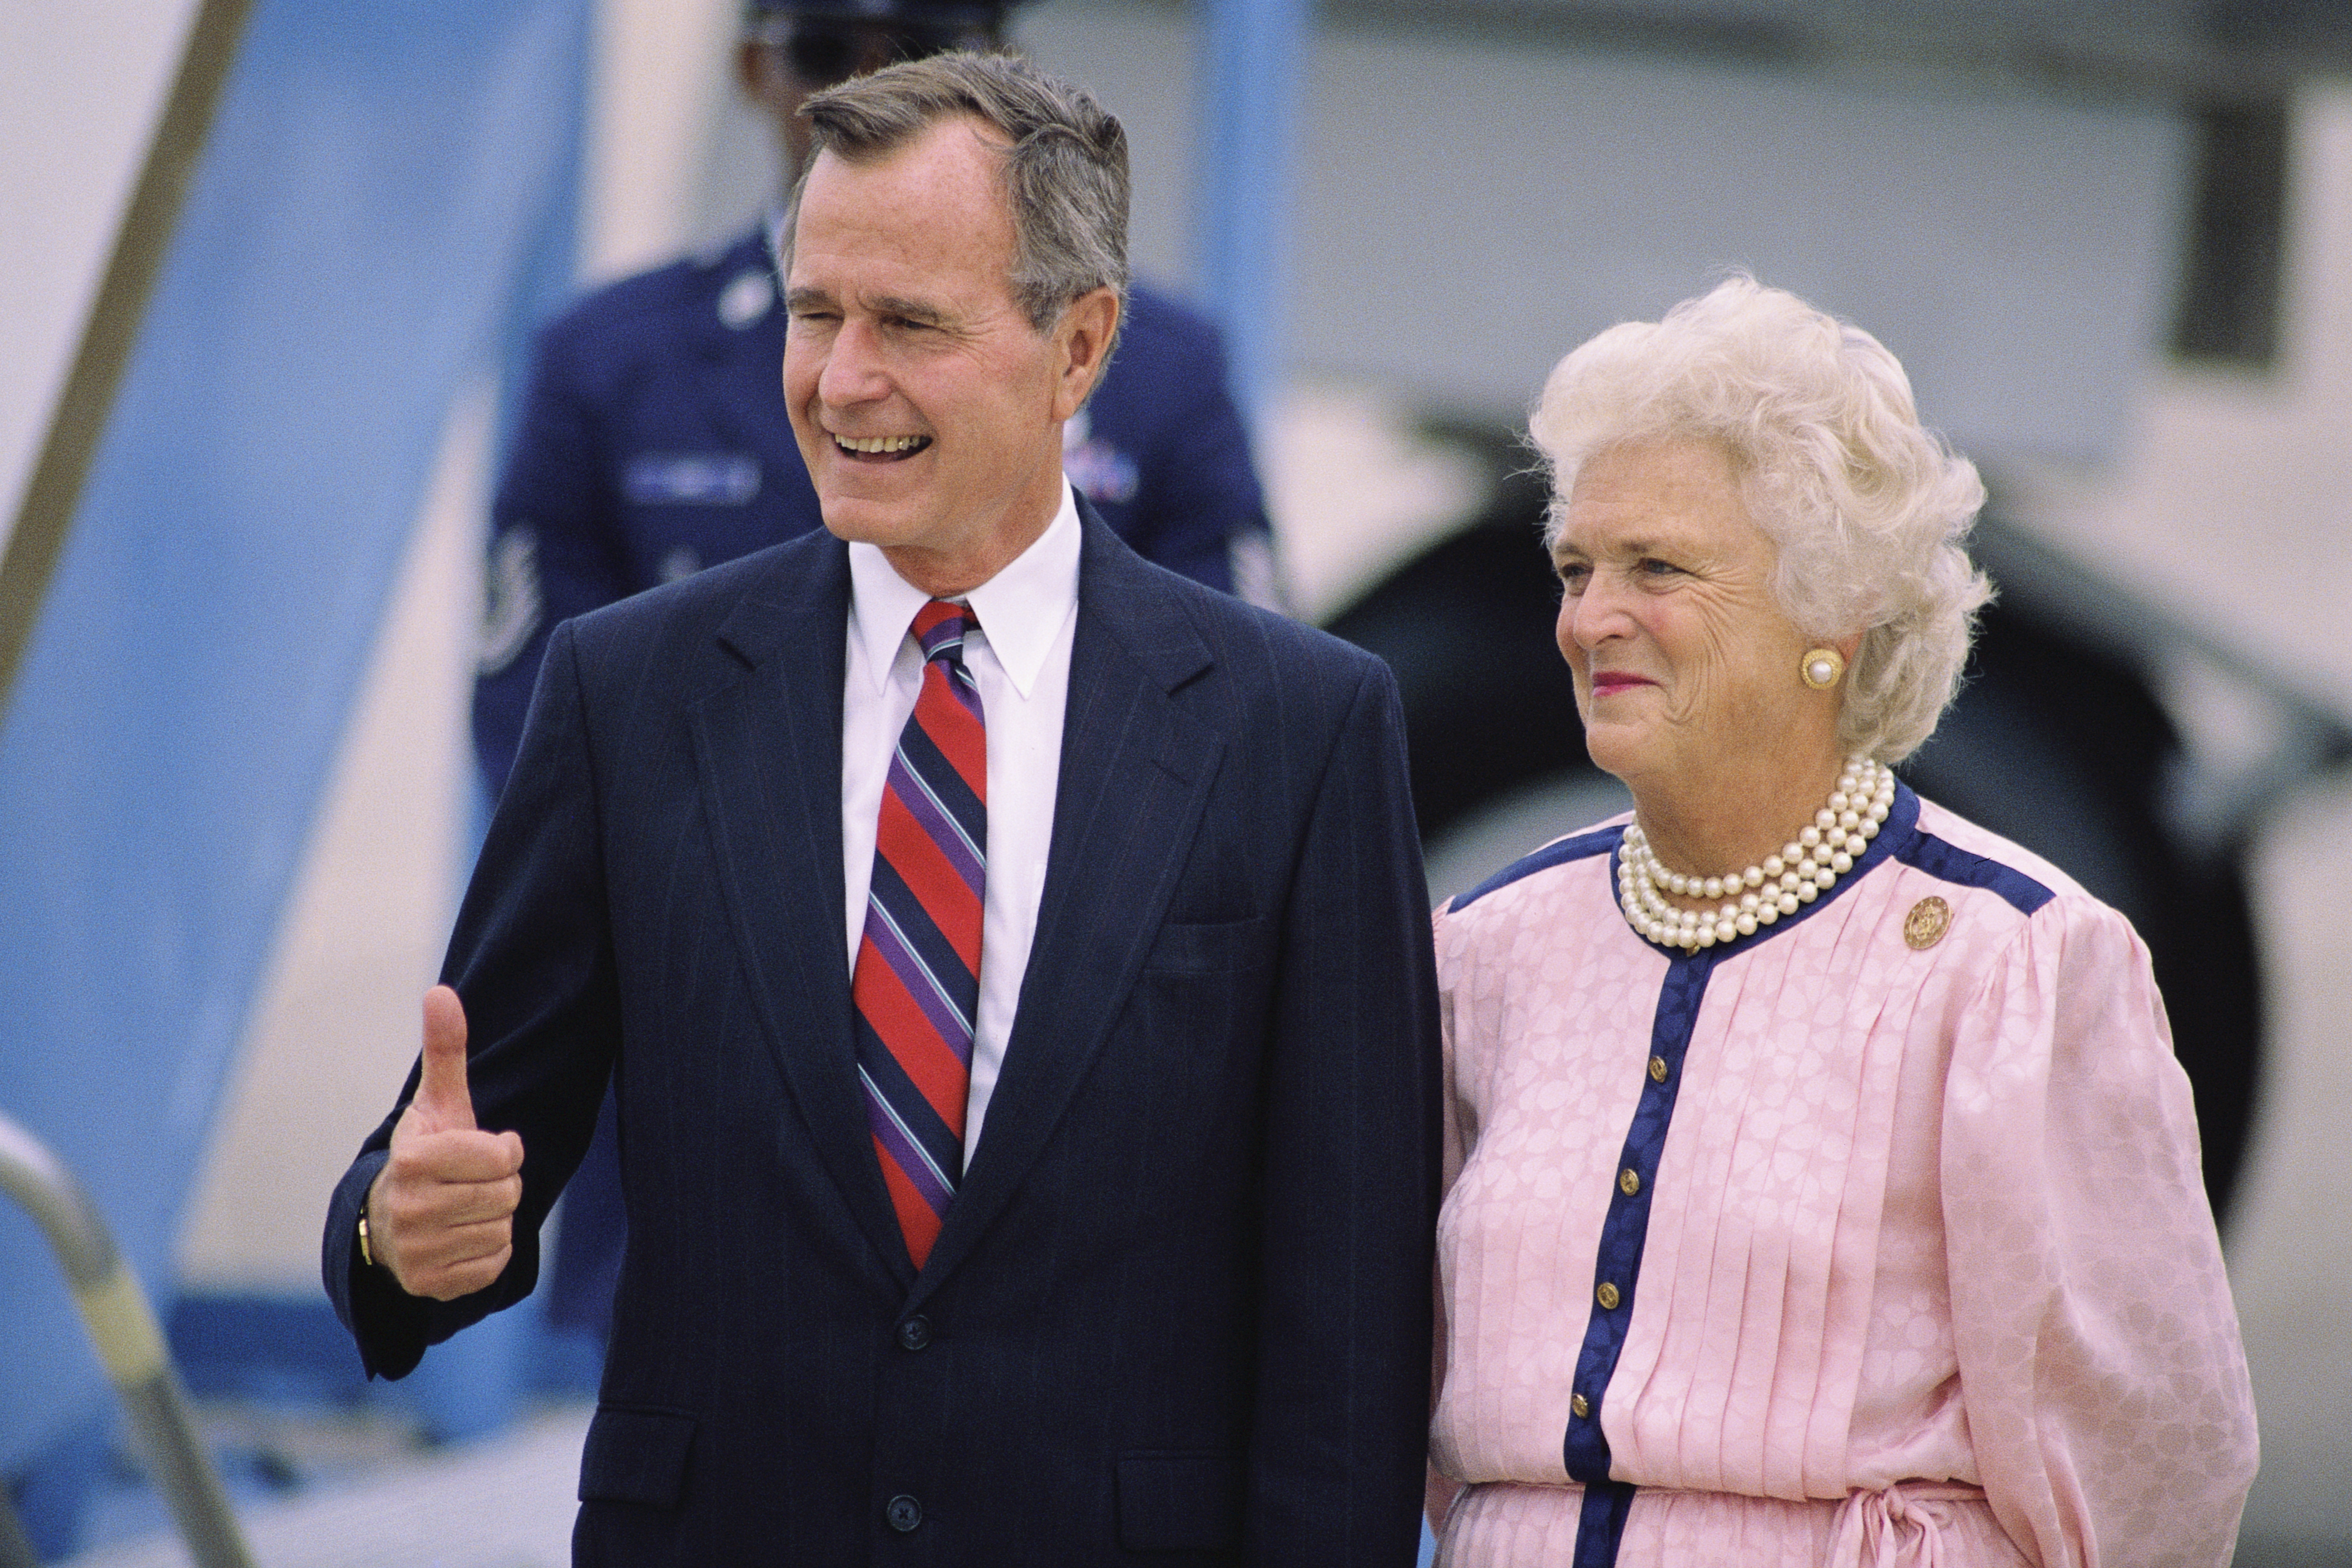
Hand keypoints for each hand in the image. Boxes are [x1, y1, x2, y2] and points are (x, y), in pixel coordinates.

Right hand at [364, 986, 524, 1300]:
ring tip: (464, 1207)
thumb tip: (441, 992)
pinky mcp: (430, 1285)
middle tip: (473, 1182)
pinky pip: (494, 1264)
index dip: (502, 1150)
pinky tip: (462, 1237)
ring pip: (502, 1229)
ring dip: (494, 1217)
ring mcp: (416, 1252)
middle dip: (500, 1184)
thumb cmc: (427, 1153)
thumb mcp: (437, 1103)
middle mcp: (406, 1208)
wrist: (388, 1220)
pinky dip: (489, 1251)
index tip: (483, 1150)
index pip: (498, 1155)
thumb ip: (444, 1050)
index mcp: (410, 1160)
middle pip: (506, 1194)